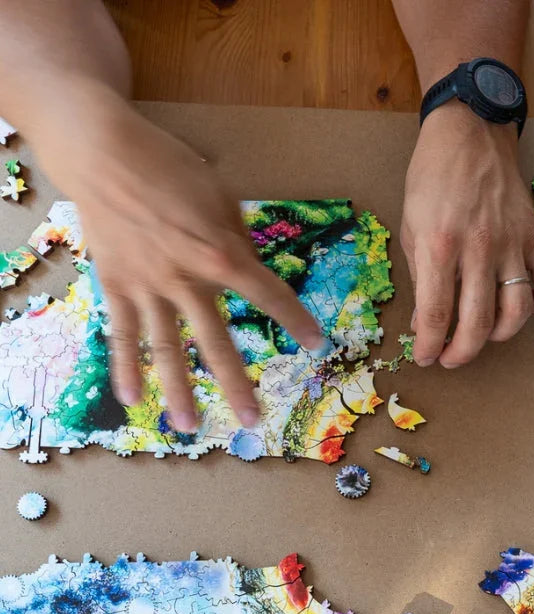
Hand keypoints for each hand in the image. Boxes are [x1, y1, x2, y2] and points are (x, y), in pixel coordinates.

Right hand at [32, 87, 327, 431]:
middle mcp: (186, 279)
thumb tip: (251, 270)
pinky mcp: (116, 286)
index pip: (267, 295)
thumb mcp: (221, 196)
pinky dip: (125, 367)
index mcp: (220, 254)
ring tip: (189, 427)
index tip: (316, 344)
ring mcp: (148, 286)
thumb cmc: (171, 168)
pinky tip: (133, 399)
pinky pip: (122, 333)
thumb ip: (239, 240)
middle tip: (252, 419)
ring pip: (166, 348)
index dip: (295, 320)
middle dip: (235, 383)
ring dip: (178, 391)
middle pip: (216, 340)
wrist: (104, 153)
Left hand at [401, 102, 533, 367]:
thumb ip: (421, 276)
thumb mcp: (411, 227)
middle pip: (476, 322)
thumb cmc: (433, 179)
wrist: (470, 133)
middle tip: (450, 358)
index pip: (435, 314)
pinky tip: (526, 309)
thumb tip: (426, 321)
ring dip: (498, 335)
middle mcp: (478, 248)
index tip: (424, 357)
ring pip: (516, 311)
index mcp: (439, 245)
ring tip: (482, 337)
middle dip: (460, 352)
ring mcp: (512, 243)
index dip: (429, 345)